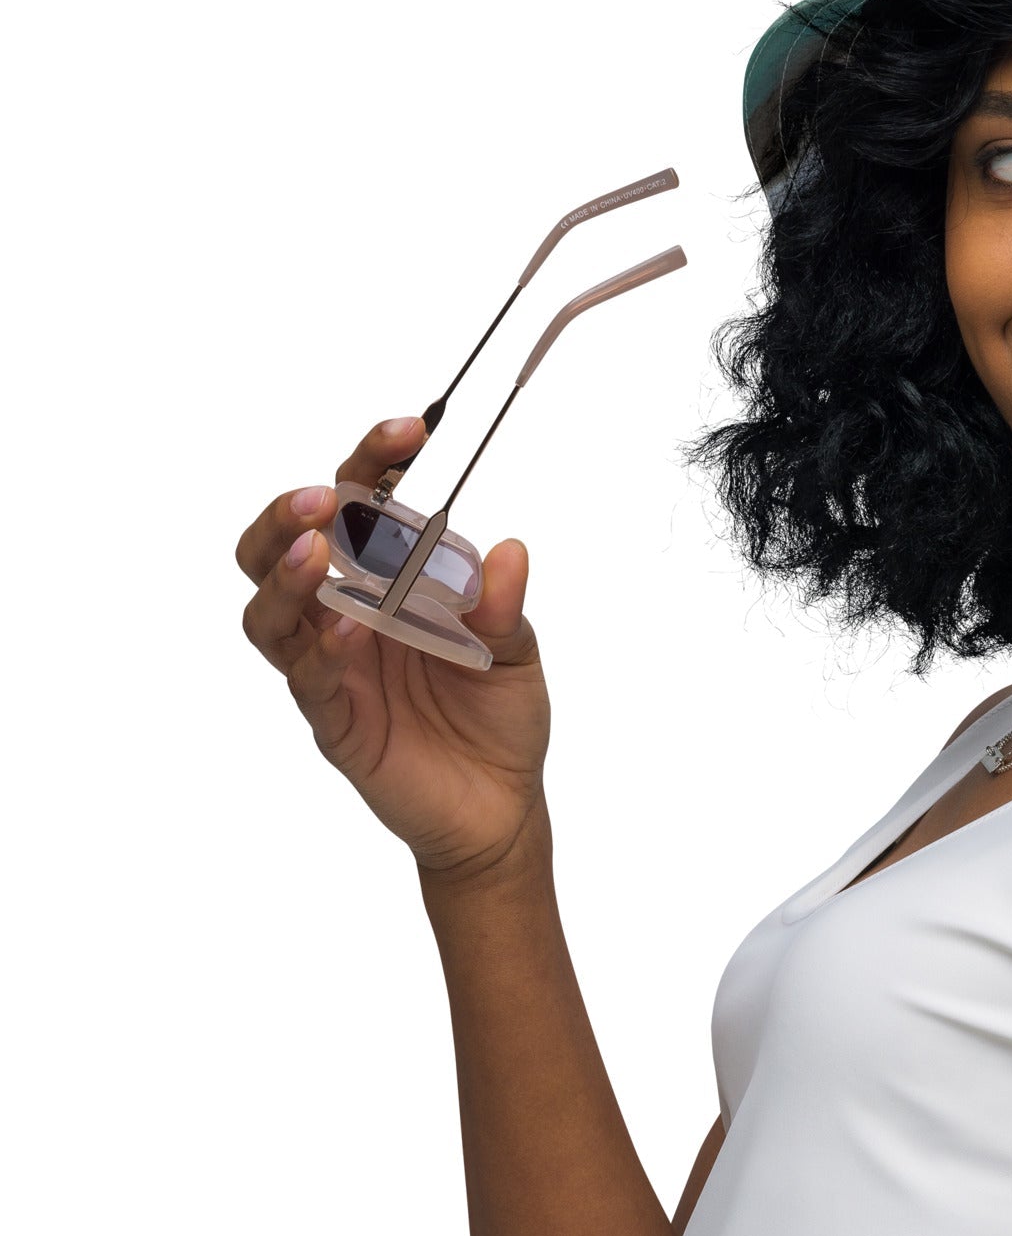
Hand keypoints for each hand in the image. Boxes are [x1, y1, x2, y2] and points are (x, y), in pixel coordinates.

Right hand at [237, 417, 552, 881]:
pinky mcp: (334, 721)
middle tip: (319, 496)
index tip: (409, 429)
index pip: (357, 508)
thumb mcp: (517, 652)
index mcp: (386, 583)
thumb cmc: (499, 718)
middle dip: (286, 515)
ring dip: (285, 578)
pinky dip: (323, 649)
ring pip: (270, 614)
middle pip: (277, 550)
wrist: (501, 805)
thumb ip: (503, 606)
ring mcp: (331, 669)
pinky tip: (350, 629)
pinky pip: (308, 680)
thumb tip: (507, 551)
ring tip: (314, 552)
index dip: (371, 464)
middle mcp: (345, 616)